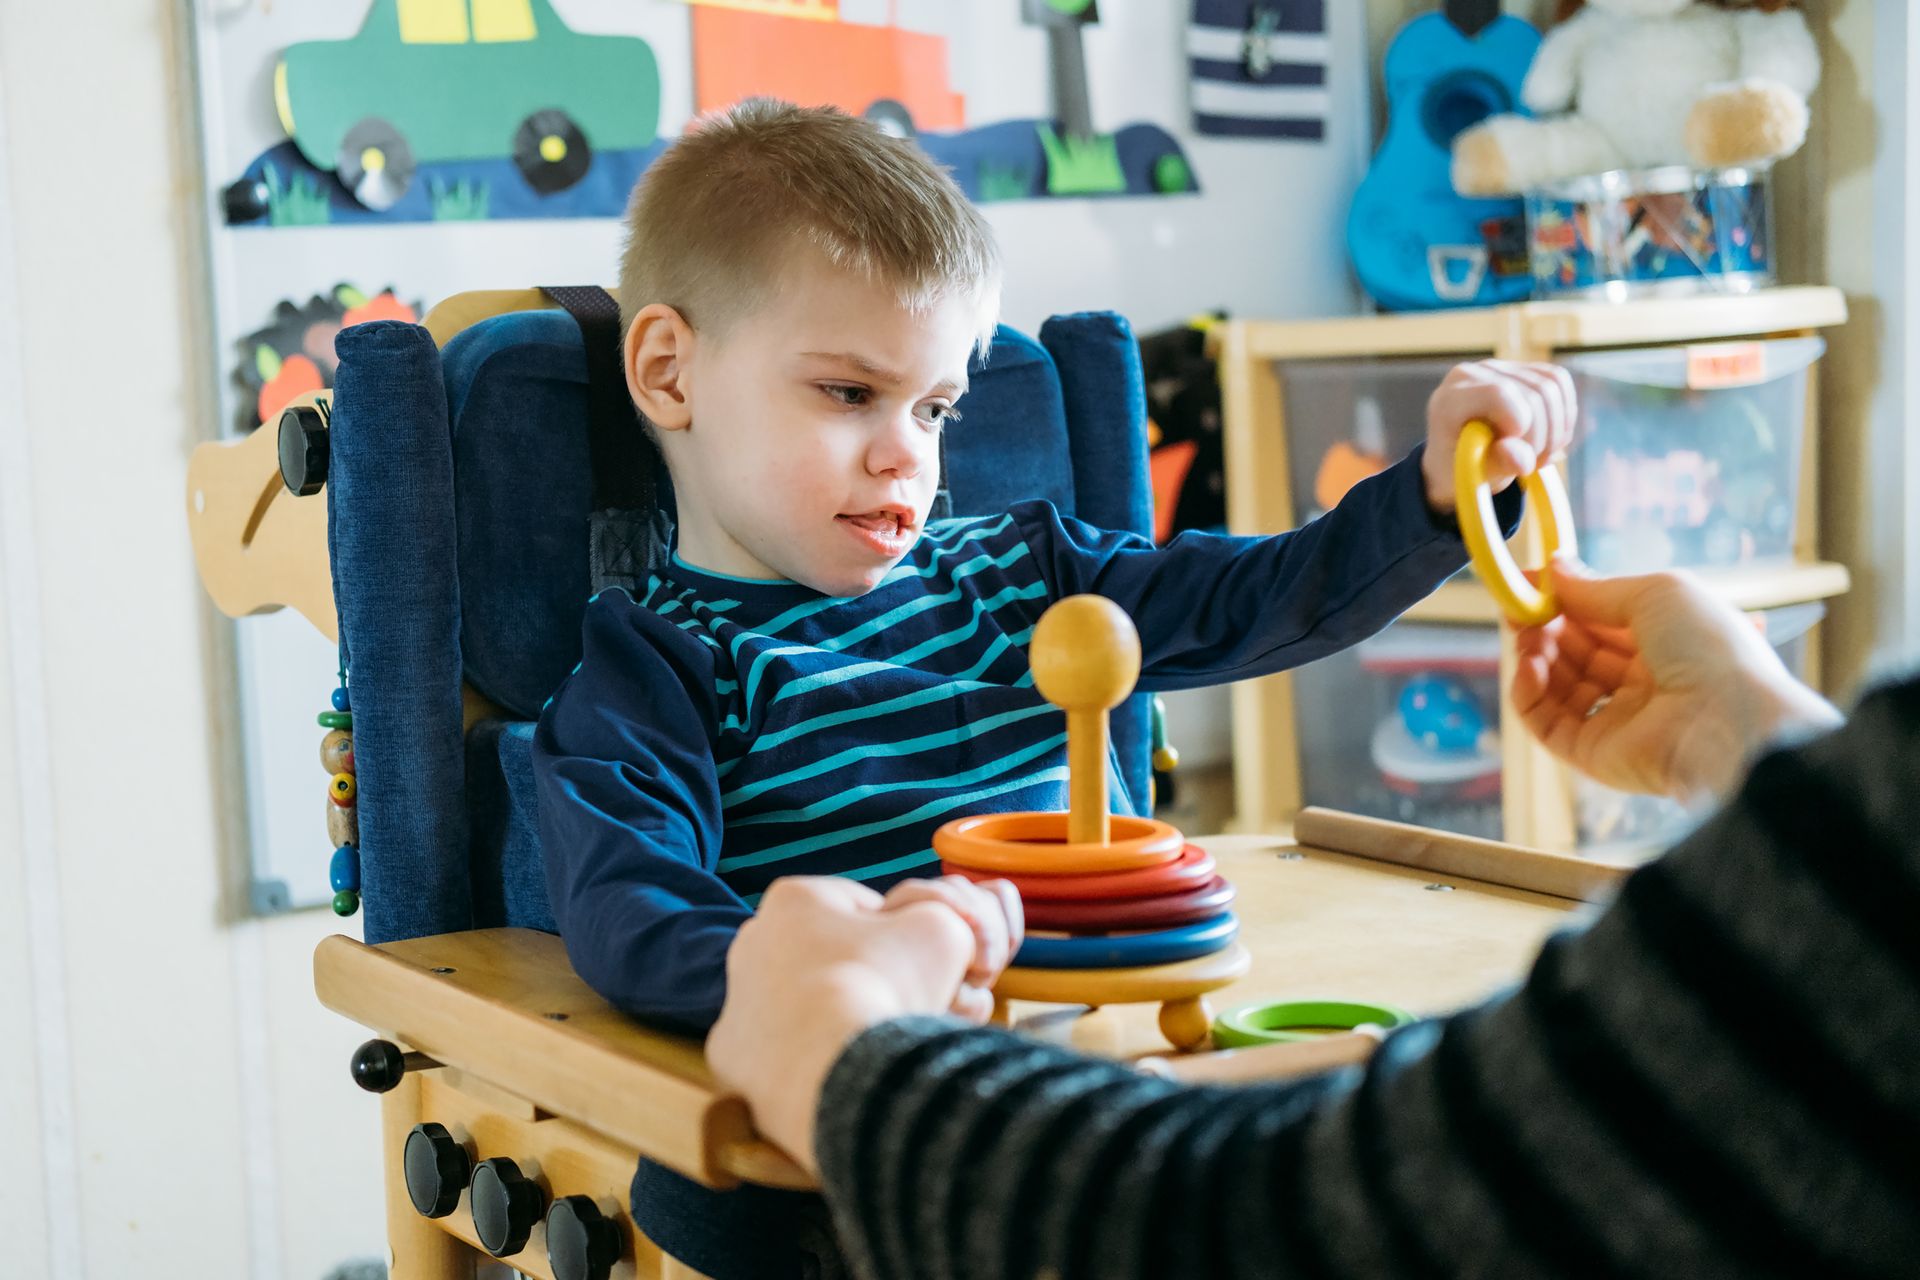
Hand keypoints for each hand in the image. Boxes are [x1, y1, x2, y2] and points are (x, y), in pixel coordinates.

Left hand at [705, 873, 1021, 1170]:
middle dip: (887, 980)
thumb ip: (954, 920)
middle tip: (920, 1007)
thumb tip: (955, 931)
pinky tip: (852, 1070)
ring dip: (860, 1018)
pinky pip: (792, 1051)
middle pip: (845, 958)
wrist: (830, 1069)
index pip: (870, 908)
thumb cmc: (883, 984)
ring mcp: (740, 1002)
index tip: (935, 968)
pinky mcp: (736, 1058)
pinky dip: (823, 1059)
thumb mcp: (942, 932)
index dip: (913, 937)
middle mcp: (755, 942)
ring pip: (818, 1005)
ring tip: (892, 1042)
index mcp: (795, 898)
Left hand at [1421, 360, 1577, 513]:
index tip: (1517, 452)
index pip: (1497, 393)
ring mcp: (1498, 367)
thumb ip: (1498, 464)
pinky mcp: (1522, 369)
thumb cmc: (1462, 465)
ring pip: (1551, 387)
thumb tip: (1522, 459)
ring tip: (1539, 456)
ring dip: (1556, 430)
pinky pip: (1559, 381)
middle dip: (1542, 438)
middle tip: (1532, 465)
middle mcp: (1473, 374)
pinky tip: (1550, 438)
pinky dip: (1563, 414)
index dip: (1520, 422)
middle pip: (1533, 393)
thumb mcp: (1475, 473)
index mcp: (1451, 399)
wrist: (1461, 454)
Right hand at [1511, 557, 1841, 800]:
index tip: (1529, 585)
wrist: (1727, 721)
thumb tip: (1553, 569)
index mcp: (1665, 643)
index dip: (1565, 602)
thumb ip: (1596, 587)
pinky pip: (1546, 724)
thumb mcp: (1654, 593)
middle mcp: (1641, 683)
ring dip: (1534, 657)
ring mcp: (1616, 720)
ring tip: (1528, 639)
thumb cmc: (1708, 647)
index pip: (1601, 621)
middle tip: (1518, 609)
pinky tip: (1529, 668)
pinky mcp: (1593, 754)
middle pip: (1575, 652)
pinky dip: (1528, 695)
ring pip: (1556, 686)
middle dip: (1544, 628)